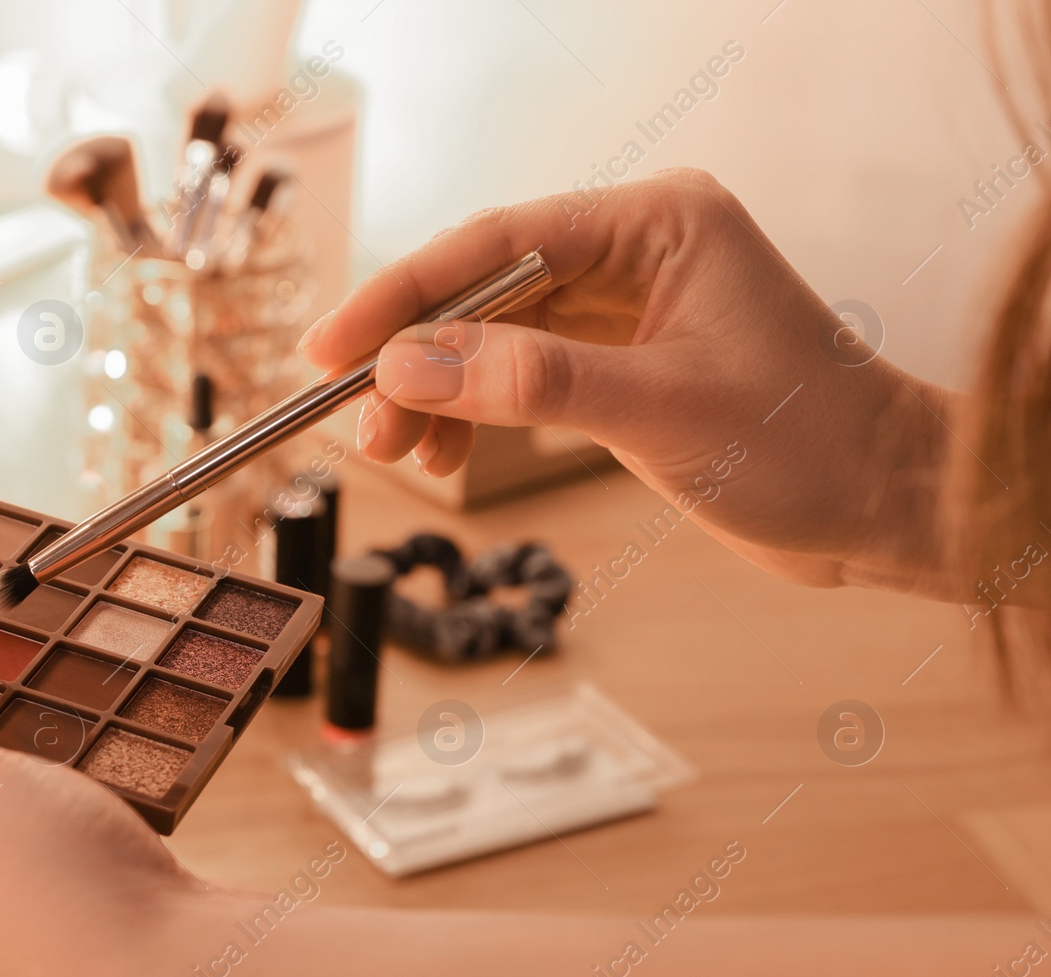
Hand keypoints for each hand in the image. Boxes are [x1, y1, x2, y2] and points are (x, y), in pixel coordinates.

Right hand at [300, 169, 955, 595]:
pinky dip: (477, 415)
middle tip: (356, 418)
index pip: (498, 243)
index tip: (331, 347)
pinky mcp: (623, 365)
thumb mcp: (656, 411)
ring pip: (494, 337)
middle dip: (414, 356)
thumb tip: (406, 368)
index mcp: (659, 223)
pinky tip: (445, 454)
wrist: (888, 510)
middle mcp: (638, 252)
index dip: (404, 294)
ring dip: (438, 393)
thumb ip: (527, 382)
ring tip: (395, 451)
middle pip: (485, 289)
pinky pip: (521, 376)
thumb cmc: (809, 448)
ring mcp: (628, 309)